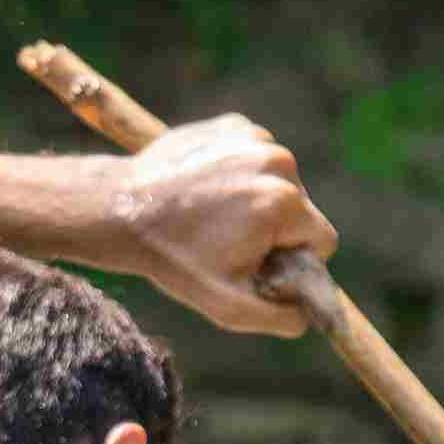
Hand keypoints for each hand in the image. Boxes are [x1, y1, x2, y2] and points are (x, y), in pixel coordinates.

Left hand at [111, 115, 328, 336]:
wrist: (120, 209)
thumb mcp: (228, 306)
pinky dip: (240, 173)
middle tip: (228, 240)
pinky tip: (208, 189)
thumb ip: (280, 319)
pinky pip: (257, 157)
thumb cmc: (175, 259)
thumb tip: (308, 315)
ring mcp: (255, 137)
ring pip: (281, 182)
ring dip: (259, 199)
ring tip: (214, 214)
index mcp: (284, 203)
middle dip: (277, 229)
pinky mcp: (235, 125)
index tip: (259, 263)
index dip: (294, 260)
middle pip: (302, 209)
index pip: (322, 240)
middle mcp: (278, 162)